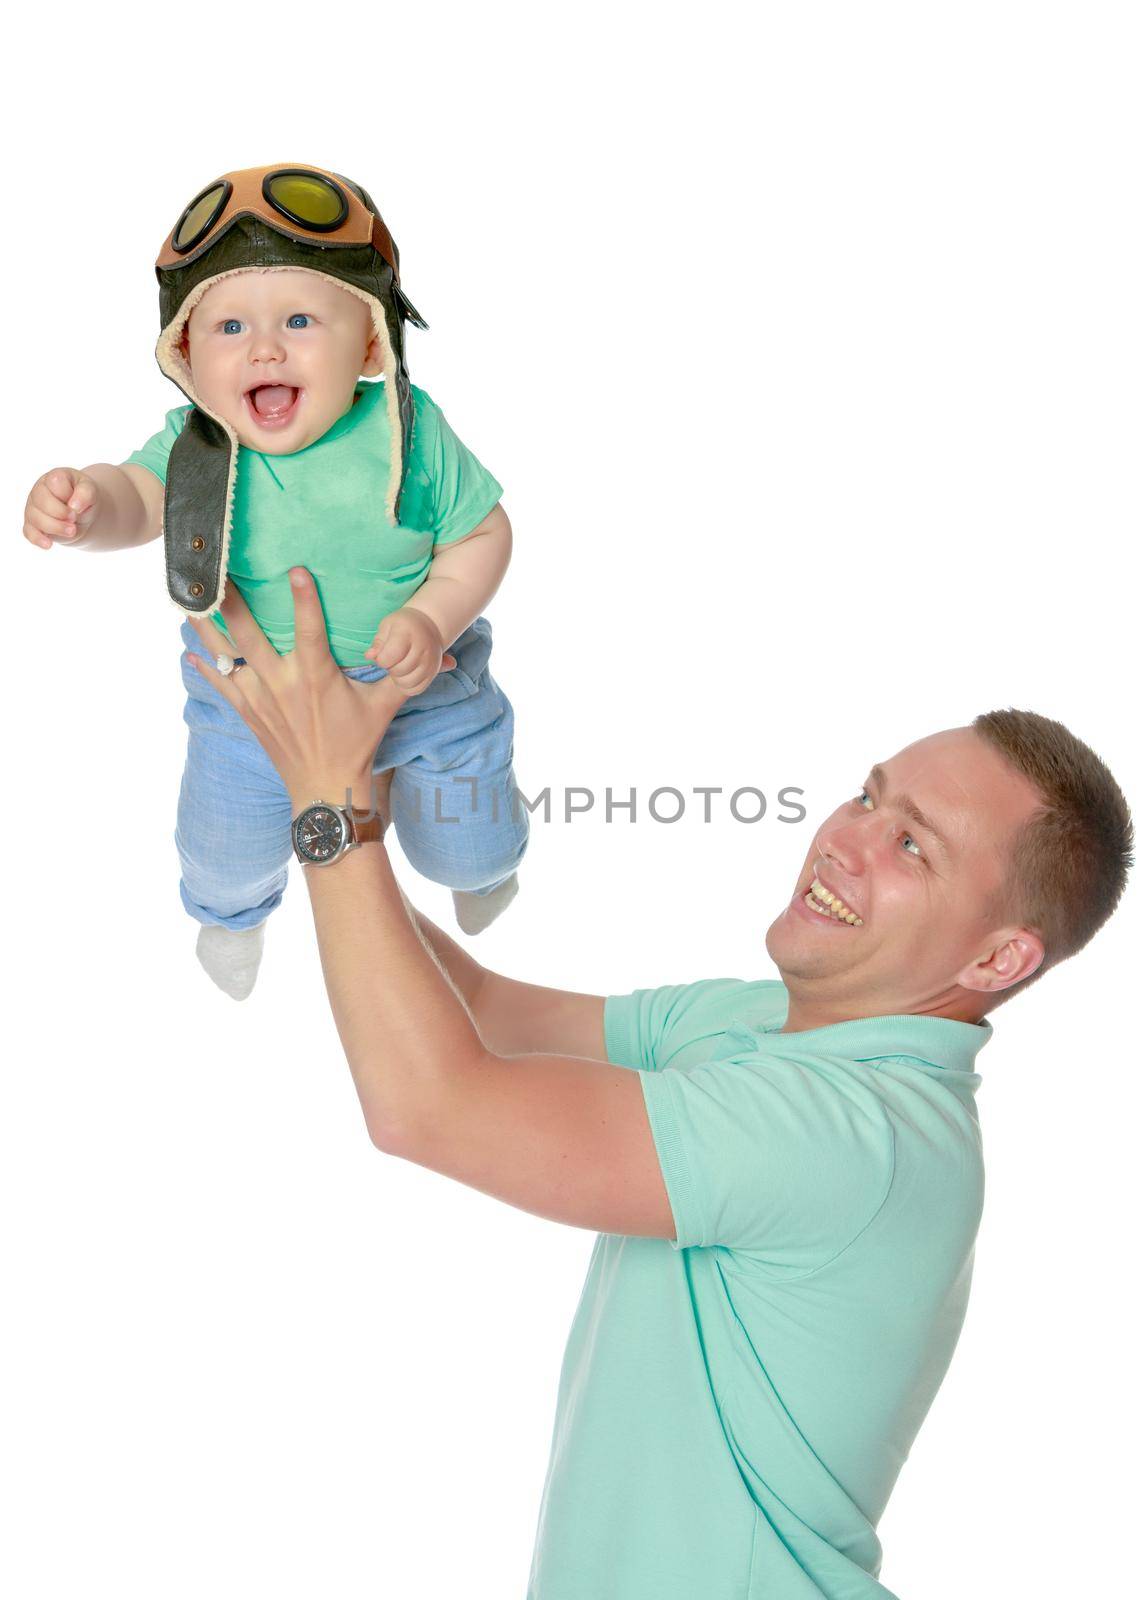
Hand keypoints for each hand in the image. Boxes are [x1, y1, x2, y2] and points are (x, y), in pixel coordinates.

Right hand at [24, 468, 98, 549]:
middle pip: (42, 502)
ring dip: (55, 527)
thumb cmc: (83, 498)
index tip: (76, 505)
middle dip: (60, 513)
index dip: (66, 495)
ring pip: (36, 518)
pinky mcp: (32, 525)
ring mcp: (33, 508)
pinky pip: (29, 532)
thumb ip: (85, 493)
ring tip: (72, 531)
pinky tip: (49, 544)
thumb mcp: (90, 491)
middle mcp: (39, 491)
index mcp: (54, 478)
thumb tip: (74, 506)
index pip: (55, 482)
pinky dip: (38, 539)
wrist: (82, 515)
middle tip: (75, 519)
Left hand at [187, 568, 454, 812]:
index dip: (304, 597)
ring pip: (225, 655)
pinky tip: (188, 648)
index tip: (295, 567)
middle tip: (217, 571)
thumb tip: (448, 655)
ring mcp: (260, 698)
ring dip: (206, 627)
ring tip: (189, 599)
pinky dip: (204, 665)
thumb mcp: (385, 706)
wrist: (325, 788)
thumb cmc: (358, 743)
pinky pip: (219, 683)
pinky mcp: (247, 713)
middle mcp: (282, 684)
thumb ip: (407, 675)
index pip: (309, 628)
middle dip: (231, 602)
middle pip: (249, 634)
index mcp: (317, 677)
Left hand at [365, 606, 445, 695]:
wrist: (430, 627)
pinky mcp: (433, 673)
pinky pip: (417, 689)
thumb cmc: (403, 626)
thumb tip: (369, 656)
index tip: (382, 654)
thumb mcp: (387, 626)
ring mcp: (431, 662)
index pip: (389, 656)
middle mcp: (423, 648)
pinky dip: (407, 686)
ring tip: (398, 667)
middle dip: (389, 668)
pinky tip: (405, 675)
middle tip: (391, 659)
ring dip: (398, 679)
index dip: (380, 659)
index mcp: (408, 633)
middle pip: (398, 671)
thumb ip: (378, 642)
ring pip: (407, 683)